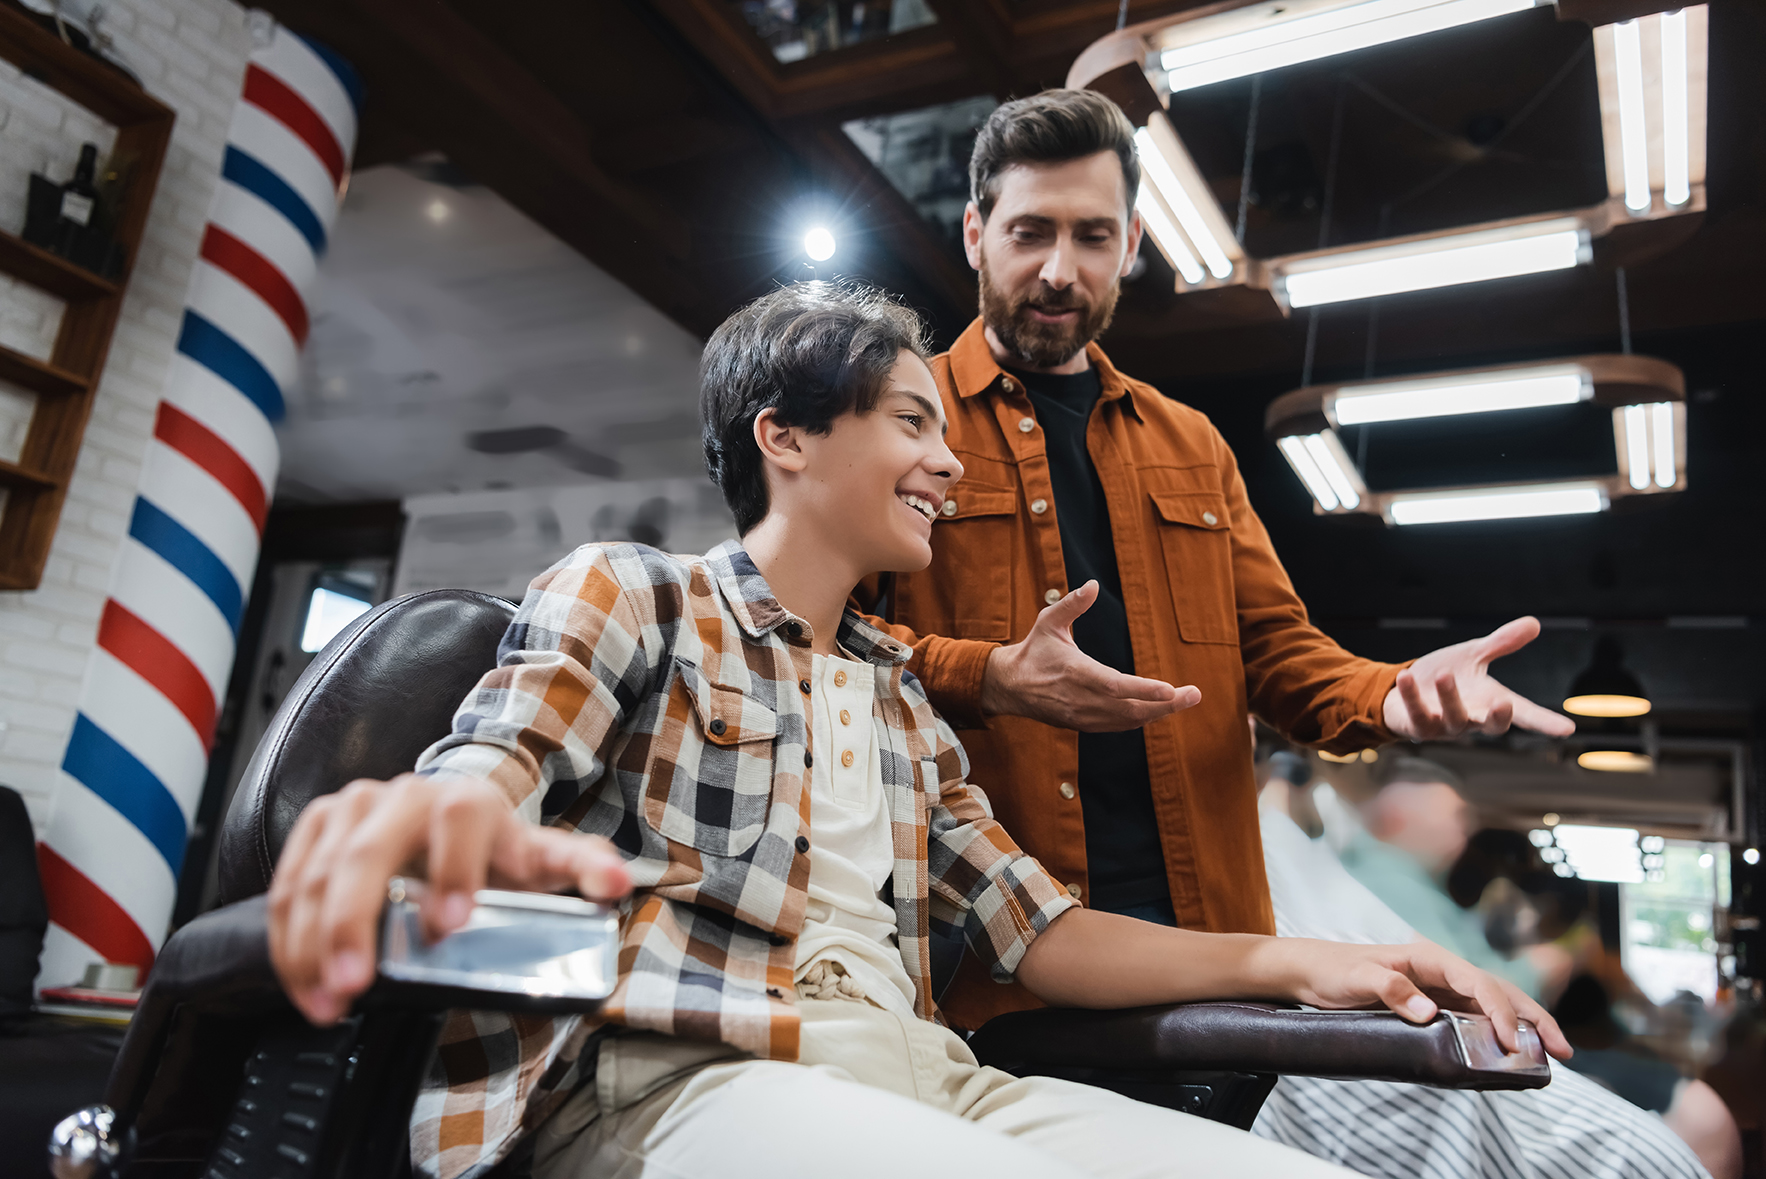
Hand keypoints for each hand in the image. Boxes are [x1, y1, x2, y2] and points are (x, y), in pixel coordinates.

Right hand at [268, 773, 631, 1024]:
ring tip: (330, 1000)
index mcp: (470, 803)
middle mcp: (408, 797)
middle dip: (357, 919)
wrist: (445, 830)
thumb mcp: (539, 861)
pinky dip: (289, 940)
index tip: (450, 924)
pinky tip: (304, 984)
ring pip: (319, 872)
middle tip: (358, 982)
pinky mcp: (318, 828)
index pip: (462, 819)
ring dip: (314, 943)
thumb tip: (616, 882)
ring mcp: (356, 808)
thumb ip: (579, 868)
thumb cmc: (493, 854)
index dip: (455, 867)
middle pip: (369, 849)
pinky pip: (288, 884)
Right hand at [980, 580, 1200, 731]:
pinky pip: (1119, 726)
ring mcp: (1084, 716)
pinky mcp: (1084, 725)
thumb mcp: (1048, 621)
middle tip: (1195, 694)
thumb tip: (1094, 584)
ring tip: (1184, 700)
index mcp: (1076, 673)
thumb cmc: (1033, 650)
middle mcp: (1082, 700)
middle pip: (1131, 709)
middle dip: (1166, 705)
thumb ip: (1072, 604)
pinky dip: (1141, 719)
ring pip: (1128, 721)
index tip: (1171, 689)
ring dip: (1158, 713)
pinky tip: (1159, 709)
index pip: (1116, 686)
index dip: (1144, 690)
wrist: (1009, 687)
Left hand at [1270, 937, 1571, 1059]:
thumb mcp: (1356, 979)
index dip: (1499, 1011)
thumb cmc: (1332, 969)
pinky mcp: (1433, 1005)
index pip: (1479, 983)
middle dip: (1533, 1018)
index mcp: (1429, 958)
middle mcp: (1442, 971)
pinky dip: (1498, 1033)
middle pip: (1499, 991)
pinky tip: (1512, 1052)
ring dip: (1524, 1026)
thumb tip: (1429, 1012)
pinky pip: (1474, 1019)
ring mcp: (1440, 988)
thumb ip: (1391, 991)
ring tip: (1552, 1054)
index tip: (1510, 1041)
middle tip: (1563, 1050)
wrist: (1309, 970)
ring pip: (1493, 1006)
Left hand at [1382, 616, 1574, 740]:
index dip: (1544, 722)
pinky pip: (1416, 714)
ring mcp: (1445, 727)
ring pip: (1453, 718)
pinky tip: (1406, 676)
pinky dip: (1411, 696)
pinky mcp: (1417, 727)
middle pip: (1492, 727)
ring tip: (1444, 675)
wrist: (1404, 691)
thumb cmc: (1446, 677)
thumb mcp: (1474, 656)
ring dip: (1450, 698)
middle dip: (1498, 718)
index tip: (1567, 729)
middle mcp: (1472, 720)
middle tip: (1504, 704)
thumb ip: (1501, 643)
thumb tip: (1535, 623)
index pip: (1524, 714)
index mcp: (1491, 703)